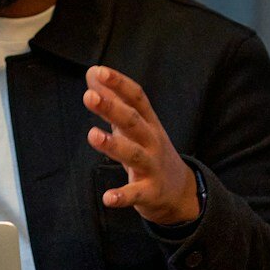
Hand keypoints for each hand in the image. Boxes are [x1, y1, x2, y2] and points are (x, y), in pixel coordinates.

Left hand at [84, 66, 198, 225]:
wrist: (180, 192)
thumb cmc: (150, 151)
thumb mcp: (135, 125)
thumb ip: (113, 100)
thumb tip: (92, 72)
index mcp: (148, 122)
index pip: (136, 98)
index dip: (119, 84)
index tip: (100, 71)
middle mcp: (152, 141)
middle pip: (134, 122)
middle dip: (113, 108)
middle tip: (89, 96)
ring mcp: (153, 166)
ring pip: (134, 154)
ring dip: (114, 145)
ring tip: (93, 135)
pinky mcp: (150, 192)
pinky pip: (136, 194)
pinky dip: (122, 196)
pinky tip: (107, 198)